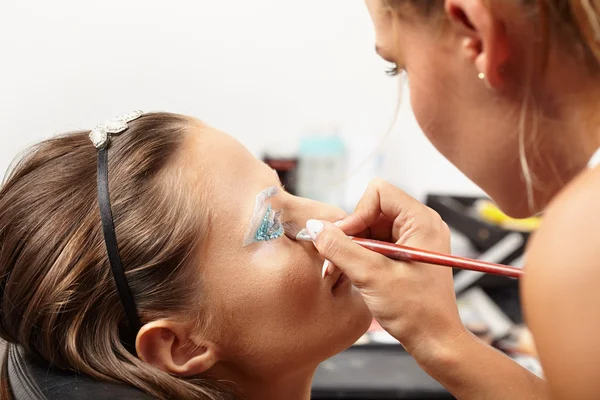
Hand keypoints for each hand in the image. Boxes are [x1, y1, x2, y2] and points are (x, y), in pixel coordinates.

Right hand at [307, 179, 466, 357]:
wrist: (435, 342)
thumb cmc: (417, 312)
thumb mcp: (372, 276)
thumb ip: (340, 248)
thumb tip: (315, 227)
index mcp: (421, 221)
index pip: (379, 193)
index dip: (357, 213)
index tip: (346, 240)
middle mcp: (419, 225)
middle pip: (371, 210)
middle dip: (351, 234)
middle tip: (337, 258)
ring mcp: (413, 240)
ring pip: (370, 228)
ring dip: (352, 248)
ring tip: (340, 270)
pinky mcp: (406, 255)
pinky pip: (375, 244)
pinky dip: (359, 257)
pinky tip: (351, 274)